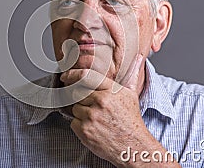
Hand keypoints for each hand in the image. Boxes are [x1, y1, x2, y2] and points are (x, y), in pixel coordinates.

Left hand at [60, 55, 179, 166]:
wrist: (133, 147)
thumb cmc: (131, 120)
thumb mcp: (132, 95)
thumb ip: (132, 74)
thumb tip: (139, 57)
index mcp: (110, 90)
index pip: (85, 76)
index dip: (72, 75)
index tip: (65, 76)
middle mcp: (100, 101)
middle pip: (78, 94)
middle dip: (82, 100)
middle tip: (92, 108)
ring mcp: (91, 116)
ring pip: (75, 108)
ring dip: (81, 114)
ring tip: (96, 120)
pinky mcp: (85, 130)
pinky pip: (73, 122)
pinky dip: (79, 126)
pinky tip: (93, 128)